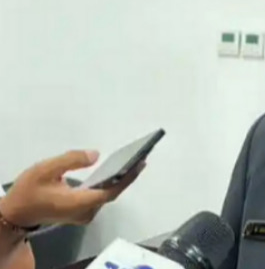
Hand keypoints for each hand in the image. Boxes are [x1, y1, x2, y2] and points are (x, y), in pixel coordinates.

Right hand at [0, 150, 143, 227]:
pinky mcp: (82, 212)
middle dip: (127, 175)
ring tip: (134, 159)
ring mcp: (84, 214)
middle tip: (142, 156)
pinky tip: (117, 169)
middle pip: (112, 193)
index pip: (110, 191)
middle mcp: (85, 212)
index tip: (141, 162)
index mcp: (78, 203)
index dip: (127, 178)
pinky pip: (100, 197)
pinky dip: (109, 183)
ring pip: (107, 195)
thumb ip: (71, 160)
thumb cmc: (29, 191)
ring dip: (120, 179)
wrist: (17, 213)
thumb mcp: (45, 170)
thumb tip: (96, 155)